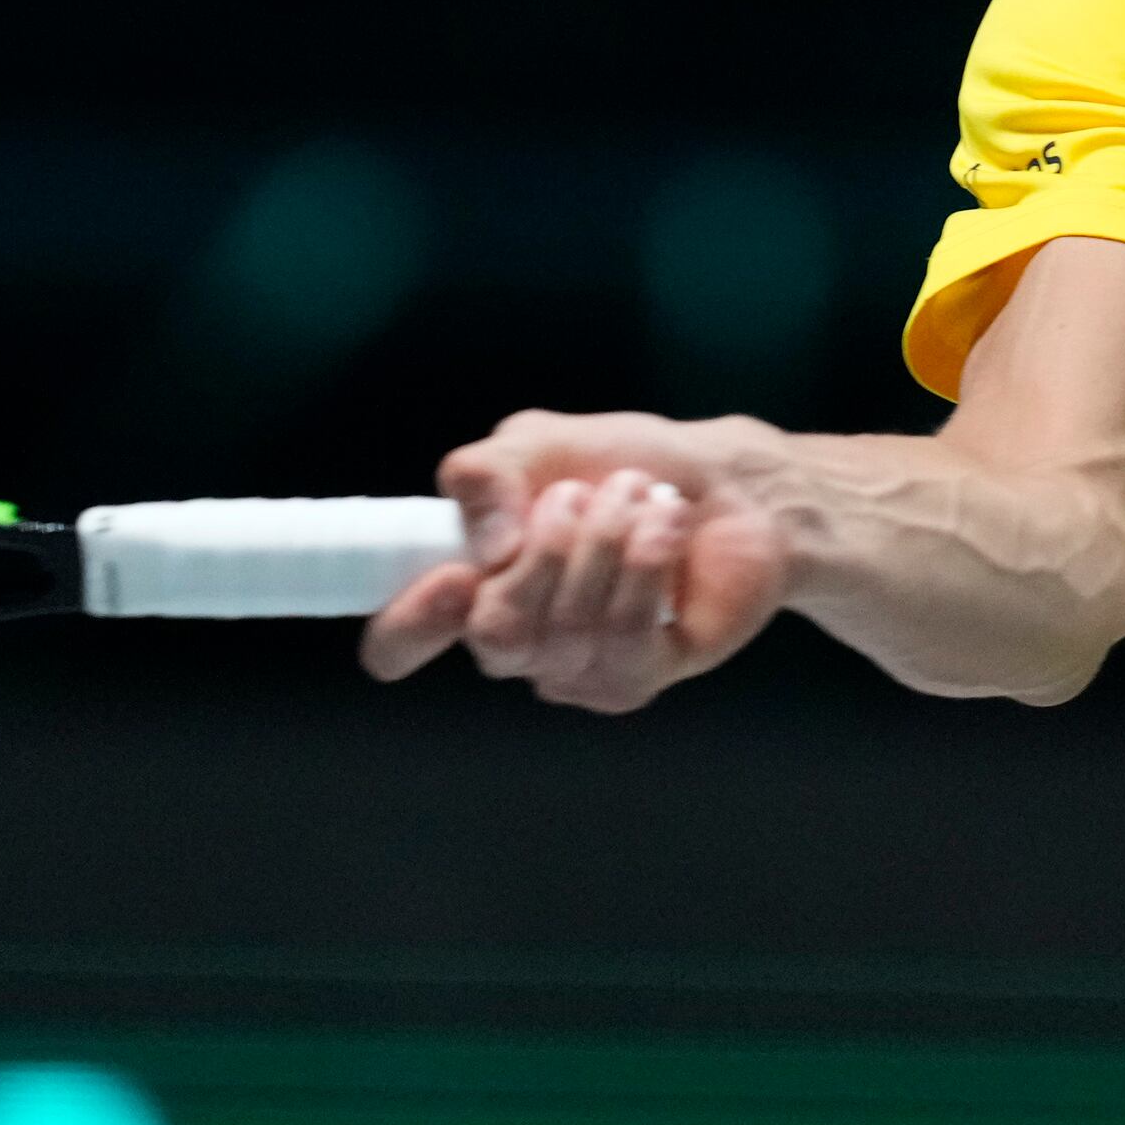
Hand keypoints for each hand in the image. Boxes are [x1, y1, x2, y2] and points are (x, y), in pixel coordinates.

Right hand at [356, 409, 793, 711]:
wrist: (725, 480)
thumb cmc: (622, 463)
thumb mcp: (538, 444)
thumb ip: (486, 475)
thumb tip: (486, 546)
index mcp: (469, 585)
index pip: (400, 641)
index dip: (409, 624)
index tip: (455, 576)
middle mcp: (514, 640)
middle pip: (494, 636)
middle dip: (544, 552)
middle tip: (580, 494)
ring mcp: (572, 670)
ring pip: (564, 633)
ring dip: (605, 543)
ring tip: (636, 495)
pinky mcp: (633, 680)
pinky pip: (623, 641)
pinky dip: (646, 564)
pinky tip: (665, 525)